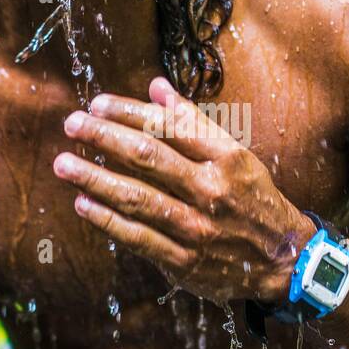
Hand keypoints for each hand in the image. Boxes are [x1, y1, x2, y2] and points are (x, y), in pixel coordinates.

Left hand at [53, 76, 314, 305]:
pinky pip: (137, 237)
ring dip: (95, 178)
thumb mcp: (236, 155)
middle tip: (72, 124)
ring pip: (136, 197)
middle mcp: (211, 190)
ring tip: (64, 164)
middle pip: (147, 156)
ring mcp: (196, 227)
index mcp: (226, 158)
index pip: (169, 126)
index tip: (97, 104)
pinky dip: (107, 220)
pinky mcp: (184, 261)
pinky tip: (83, 204)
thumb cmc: (254, 200)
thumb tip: (157, 87)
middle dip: (104, 137)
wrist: (284, 260)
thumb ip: (194, 123)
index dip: (128, 112)